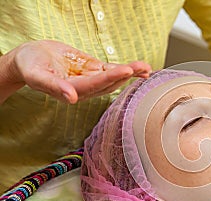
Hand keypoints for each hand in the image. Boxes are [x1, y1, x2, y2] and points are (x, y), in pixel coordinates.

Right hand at [12, 40, 151, 103]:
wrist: (31, 58)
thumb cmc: (30, 66)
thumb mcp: (37, 76)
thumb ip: (53, 87)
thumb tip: (71, 98)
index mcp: (72, 91)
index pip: (94, 85)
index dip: (110, 78)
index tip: (125, 70)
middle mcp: (85, 88)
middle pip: (108, 82)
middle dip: (125, 75)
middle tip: (141, 68)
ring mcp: (92, 79)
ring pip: (114, 77)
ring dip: (131, 72)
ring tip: (146, 68)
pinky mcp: (95, 70)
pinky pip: (113, 70)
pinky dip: (128, 70)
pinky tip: (143, 69)